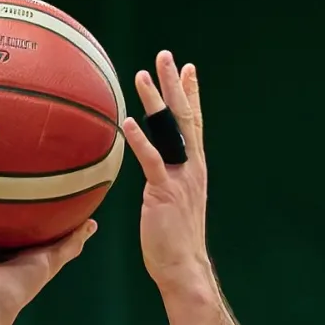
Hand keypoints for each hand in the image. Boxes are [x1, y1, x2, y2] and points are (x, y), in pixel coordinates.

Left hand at [123, 51, 212, 295]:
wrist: (183, 267)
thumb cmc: (174, 243)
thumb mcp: (173, 206)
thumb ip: (167, 186)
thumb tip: (156, 180)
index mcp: (195, 169)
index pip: (194, 125)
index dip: (191, 96)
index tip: (187, 70)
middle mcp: (191, 167)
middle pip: (184, 117)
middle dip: (174, 85)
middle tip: (166, 56)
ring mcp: (180, 178)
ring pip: (169, 131)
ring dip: (156, 101)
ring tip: (143, 74)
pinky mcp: (164, 192)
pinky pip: (152, 160)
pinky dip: (141, 140)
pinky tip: (130, 122)